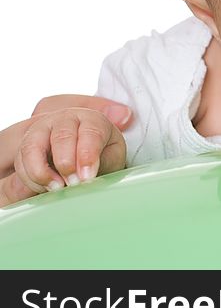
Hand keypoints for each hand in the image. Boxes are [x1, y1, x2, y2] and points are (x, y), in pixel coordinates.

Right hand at [0, 95, 131, 207]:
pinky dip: (31, 177)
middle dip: (66, 163)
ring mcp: (43, 129)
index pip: (91, 132)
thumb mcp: (112, 157)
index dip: (88, 155)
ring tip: (57, 188)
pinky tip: (46, 187)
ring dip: (42, 171)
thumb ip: (103, 162)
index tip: (87, 177)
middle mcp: (66, 119)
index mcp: (92, 119)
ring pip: (34, 146)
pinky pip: (21, 160)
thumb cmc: (103, 153)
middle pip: (62, 136)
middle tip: (73, 184)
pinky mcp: (28, 144)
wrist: (87, 153)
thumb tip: (87, 175)